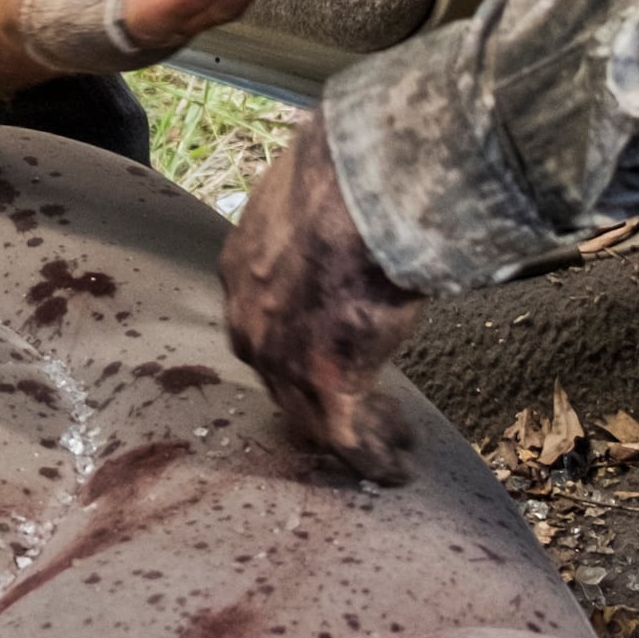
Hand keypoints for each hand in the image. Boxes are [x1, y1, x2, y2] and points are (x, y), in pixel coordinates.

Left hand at [221, 120, 424, 481]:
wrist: (363, 186)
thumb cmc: (349, 170)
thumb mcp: (311, 189)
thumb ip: (318, 216)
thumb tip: (354, 199)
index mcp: (242, 264)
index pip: (264, 318)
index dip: (297, 338)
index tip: (326, 345)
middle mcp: (247, 316)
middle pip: (280, 372)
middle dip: (316, 391)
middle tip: (358, 403)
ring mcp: (281, 354)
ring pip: (314, 411)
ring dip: (355, 428)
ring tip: (392, 437)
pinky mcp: (326, 382)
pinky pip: (350, 435)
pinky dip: (374, 455)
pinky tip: (396, 467)